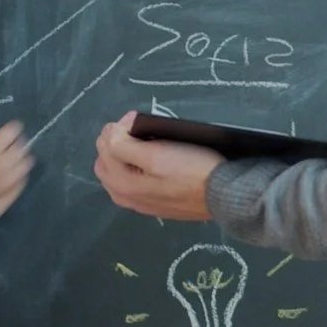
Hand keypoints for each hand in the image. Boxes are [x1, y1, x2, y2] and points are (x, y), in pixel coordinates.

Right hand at [0, 121, 31, 252]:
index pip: (9, 133)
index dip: (13, 130)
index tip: (15, 130)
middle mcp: (0, 164)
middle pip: (21, 148)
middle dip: (20, 145)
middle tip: (19, 146)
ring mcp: (8, 181)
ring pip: (25, 166)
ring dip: (24, 161)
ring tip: (22, 161)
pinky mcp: (11, 197)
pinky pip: (22, 184)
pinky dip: (21, 179)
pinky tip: (18, 179)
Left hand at [93, 112, 223, 221]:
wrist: (223, 195)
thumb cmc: (190, 170)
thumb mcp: (155, 154)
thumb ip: (124, 144)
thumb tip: (116, 130)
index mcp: (120, 184)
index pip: (104, 145)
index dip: (117, 127)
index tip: (136, 120)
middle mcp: (125, 198)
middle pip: (105, 162)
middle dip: (114, 142)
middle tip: (136, 130)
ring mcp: (139, 204)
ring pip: (117, 174)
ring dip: (123, 156)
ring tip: (142, 144)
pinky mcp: (154, 206)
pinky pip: (132, 184)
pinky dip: (133, 169)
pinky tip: (148, 163)